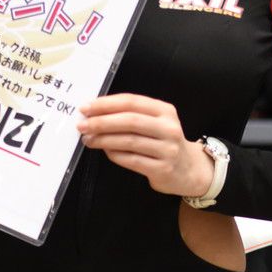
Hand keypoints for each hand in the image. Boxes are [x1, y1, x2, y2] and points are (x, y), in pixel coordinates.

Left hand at [75, 93, 215, 197]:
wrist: (189, 169)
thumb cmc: (164, 143)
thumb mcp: (155, 123)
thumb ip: (131, 115)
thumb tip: (96, 113)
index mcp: (165, 111)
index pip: (131, 102)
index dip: (106, 104)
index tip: (86, 108)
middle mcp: (168, 128)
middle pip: (129, 121)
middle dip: (101, 122)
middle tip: (82, 125)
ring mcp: (167, 149)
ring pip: (129, 141)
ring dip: (104, 140)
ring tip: (88, 140)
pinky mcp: (162, 168)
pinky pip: (132, 160)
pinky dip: (114, 155)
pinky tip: (105, 151)